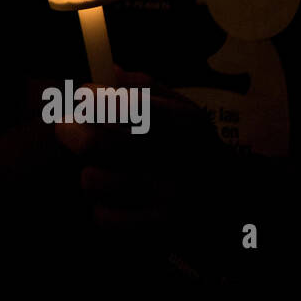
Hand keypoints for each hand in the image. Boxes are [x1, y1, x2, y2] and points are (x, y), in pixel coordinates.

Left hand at [54, 67, 223, 239]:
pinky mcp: (160, 230)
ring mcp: (169, 198)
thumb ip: (145, 87)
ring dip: (87, 172)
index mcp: (184, 123)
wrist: (235, 204)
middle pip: (97, 142)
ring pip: (92, 179)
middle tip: (65, 127)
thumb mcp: (182, 110)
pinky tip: (112, 200)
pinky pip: (103, 216)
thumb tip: (107, 70)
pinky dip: (100, 207)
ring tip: (97, 169)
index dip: (94, 97)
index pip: (127, 104)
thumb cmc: (193, 146)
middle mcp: (179, 160)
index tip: (83, 95)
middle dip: (70, 130)